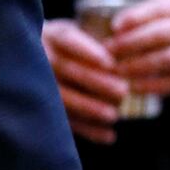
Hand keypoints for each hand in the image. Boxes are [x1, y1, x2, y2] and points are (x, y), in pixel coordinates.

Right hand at [41, 19, 128, 145]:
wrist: (36, 60)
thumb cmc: (71, 46)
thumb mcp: (79, 33)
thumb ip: (98, 38)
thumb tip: (132, 46)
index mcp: (53, 35)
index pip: (67, 39)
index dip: (87, 51)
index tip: (110, 62)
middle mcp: (42, 57)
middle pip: (68, 70)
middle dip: (96, 82)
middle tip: (123, 91)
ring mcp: (37, 83)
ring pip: (62, 97)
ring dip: (89, 108)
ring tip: (113, 115)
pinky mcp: (43, 108)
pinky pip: (64, 119)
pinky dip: (87, 130)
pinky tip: (108, 136)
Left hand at [107, 0, 169, 96]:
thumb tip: (133, 20)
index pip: (161, 8)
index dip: (134, 17)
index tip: (113, 27)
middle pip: (159, 33)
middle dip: (129, 44)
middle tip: (107, 52)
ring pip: (166, 58)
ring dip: (137, 66)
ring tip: (118, 71)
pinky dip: (155, 85)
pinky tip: (139, 87)